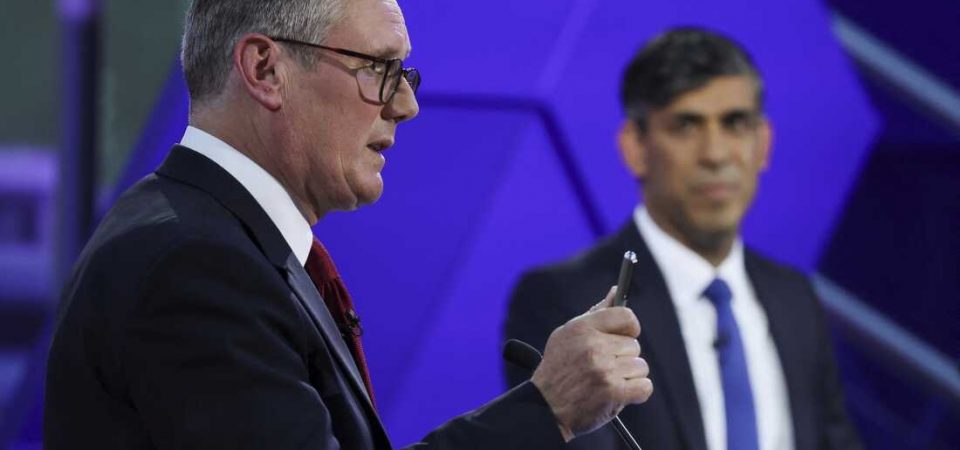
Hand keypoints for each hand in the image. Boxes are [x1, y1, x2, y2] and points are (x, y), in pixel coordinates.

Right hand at [530, 286, 652, 440]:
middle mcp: (594, 346)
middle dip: (623, 358)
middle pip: (634, 345)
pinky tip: (618, 394)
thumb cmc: (559, 369)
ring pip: (640, 366)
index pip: (625, 316)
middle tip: (604, 367)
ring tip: (606, 382)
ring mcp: (604, 369)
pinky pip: (645, 387)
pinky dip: (636, 393)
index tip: (624, 336)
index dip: (629, 327)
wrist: (545, 407)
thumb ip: (595, 314)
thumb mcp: (568, 335)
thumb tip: (614, 291)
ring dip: (628, 377)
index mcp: (582, 328)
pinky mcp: (613, 392)